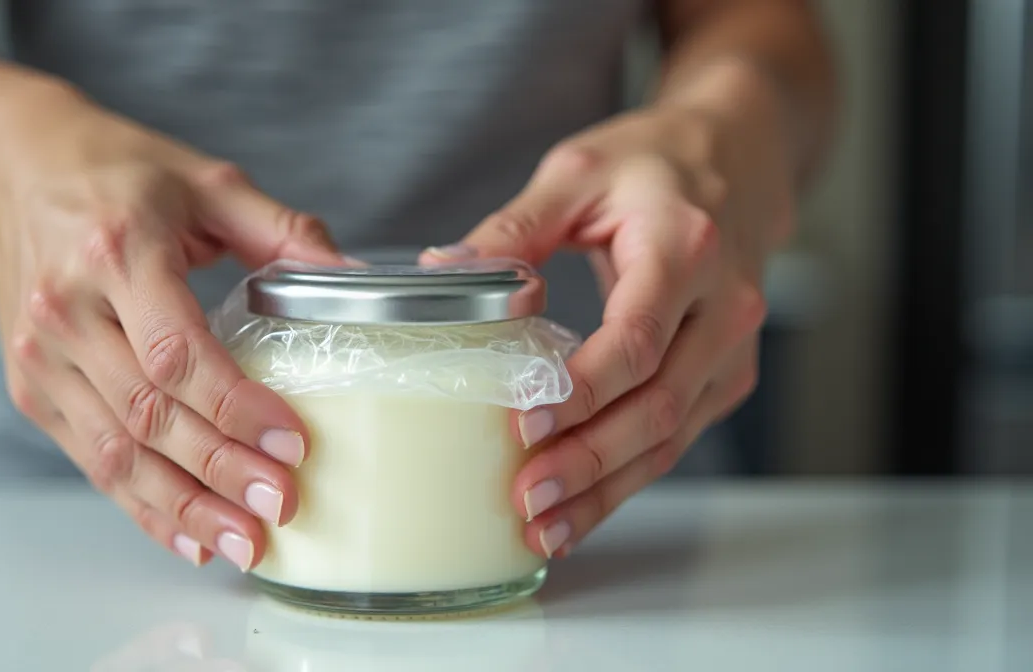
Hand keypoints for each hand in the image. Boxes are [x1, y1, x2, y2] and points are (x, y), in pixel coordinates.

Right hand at [0, 90, 346, 570]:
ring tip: (245, 542)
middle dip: (220, 470)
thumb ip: (281, 231)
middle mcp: (68, 309)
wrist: (9, 173)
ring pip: (116, 451)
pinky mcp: (31, 387)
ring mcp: (42, 356)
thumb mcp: (204, 181)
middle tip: (280, 506)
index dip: (236, 406)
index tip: (293, 443)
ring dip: (185, 506)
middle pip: (149, 412)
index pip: (177, 350)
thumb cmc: (115, 174)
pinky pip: (90, 459)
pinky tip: (190, 535)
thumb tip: (354, 280)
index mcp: (116, 250)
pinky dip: (142, 505)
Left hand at [422, 103, 791, 557]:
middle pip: (658, 404)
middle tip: (526, 497)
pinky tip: (579, 509)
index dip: (581, 390)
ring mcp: (731, 349)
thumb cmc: (655, 163)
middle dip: (589, 461)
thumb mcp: (577, 172)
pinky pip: (677, 438)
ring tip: (545, 526)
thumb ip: (512, 227)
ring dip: (607, 489)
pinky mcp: (723, 376)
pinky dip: (627, 479)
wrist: (740, 157)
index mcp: (685, 248)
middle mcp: (724, 307)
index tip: (524, 422)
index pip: (636, 339)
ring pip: (672, 437)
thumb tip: (444, 271)